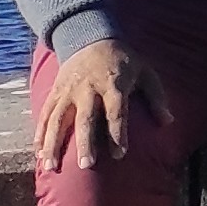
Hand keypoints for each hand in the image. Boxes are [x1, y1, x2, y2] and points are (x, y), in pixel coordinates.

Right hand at [34, 38, 160, 170]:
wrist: (90, 38)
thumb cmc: (123, 61)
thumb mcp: (145, 72)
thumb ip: (157, 97)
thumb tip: (168, 122)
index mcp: (113, 83)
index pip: (116, 112)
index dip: (118, 133)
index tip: (119, 155)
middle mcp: (88, 88)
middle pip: (86, 118)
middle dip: (85, 142)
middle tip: (86, 165)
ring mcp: (68, 90)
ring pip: (58, 119)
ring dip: (53, 143)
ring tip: (50, 167)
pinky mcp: (54, 92)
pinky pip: (45, 114)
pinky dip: (39, 133)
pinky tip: (38, 153)